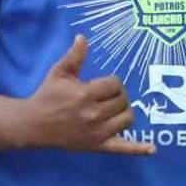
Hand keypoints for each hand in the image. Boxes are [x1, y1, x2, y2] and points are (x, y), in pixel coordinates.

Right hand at [22, 35, 153, 154]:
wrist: (33, 125)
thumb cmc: (47, 96)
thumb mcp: (59, 73)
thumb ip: (74, 56)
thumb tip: (82, 37)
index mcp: (84, 95)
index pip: (115, 84)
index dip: (111, 82)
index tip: (100, 84)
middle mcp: (92, 115)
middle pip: (123, 100)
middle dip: (117, 95)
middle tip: (105, 96)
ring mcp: (96, 133)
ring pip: (127, 119)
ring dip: (124, 111)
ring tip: (113, 109)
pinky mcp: (97, 147)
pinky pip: (122, 148)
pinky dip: (138, 149)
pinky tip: (152, 149)